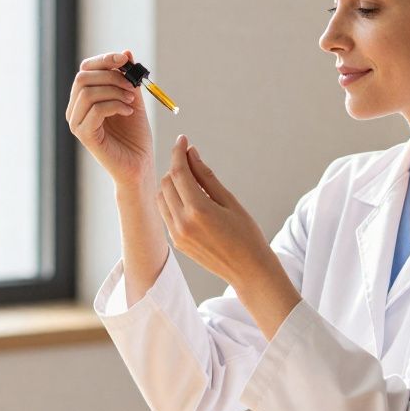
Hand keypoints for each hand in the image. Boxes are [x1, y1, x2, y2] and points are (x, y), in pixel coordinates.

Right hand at [65, 50, 153, 188]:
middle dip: (110, 76)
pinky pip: (94, 110)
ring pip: (88, 92)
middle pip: (82, 77)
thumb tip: (126, 52)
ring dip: (114, 91)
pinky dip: (114, 105)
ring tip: (131, 101)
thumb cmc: (135, 135)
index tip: (125, 59)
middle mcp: (75, 110)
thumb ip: (128, 78)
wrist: (139, 164)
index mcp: (84, 99)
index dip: (104, 60)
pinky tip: (127, 112)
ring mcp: (77, 123)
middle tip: (131, 86)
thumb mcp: (133, 99)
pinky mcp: (84, 136)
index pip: (85, 69)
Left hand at [156, 136, 301, 337]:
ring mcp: (176, 235)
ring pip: (161, 197)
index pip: (179, 172)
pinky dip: (171, 200)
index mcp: (198, 210)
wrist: (248, 271)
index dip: (179, 152)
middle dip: (175, 167)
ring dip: (170, 183)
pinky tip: (188, 197)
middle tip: (190, 158)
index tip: (183, 139)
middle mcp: (182, 223)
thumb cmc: (247, 234)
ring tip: (190, 178)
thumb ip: (207, 177)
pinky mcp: (176, 243)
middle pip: (166, 182)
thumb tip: (191, 154)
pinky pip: (165, 213)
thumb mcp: (230, 201)